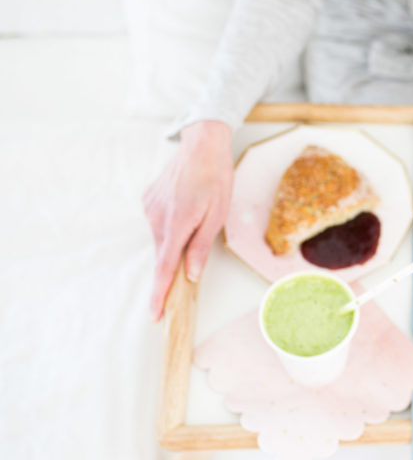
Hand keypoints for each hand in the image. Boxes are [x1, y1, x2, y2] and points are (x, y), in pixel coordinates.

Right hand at [142, 120, 233, 322]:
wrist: (201, 144)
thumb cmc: (216, 179)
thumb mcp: (217, 215)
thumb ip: (201, 247)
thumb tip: (190, 275)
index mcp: (178, 224)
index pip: (165, 269)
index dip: (160, 294)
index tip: (155, 315)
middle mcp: (158, 219)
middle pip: (165, 253)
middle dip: (177, 260)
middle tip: (197, 238)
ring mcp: (149, 208)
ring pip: (163, 237)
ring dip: (177, 236)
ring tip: (198, 211)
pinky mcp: (148, 200)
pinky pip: (159, 222)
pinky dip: (172, 222)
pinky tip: (185, 204)